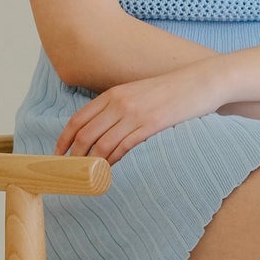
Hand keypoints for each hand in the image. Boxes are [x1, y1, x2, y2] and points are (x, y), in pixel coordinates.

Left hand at [53, 61, 225, 163]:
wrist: (202, 82)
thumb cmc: (172, 90)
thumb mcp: (138, 92)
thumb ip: (119, 107)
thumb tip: (101, 131)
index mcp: (113, 94)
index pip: (78, 119)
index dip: (64, 140)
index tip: (58, 155)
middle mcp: (119, 102)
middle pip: (85, 135)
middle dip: (74, 157)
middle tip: (70, 173)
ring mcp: (134, 114)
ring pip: (102, 144)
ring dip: (91, 164)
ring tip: (87, 177)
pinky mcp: (151, 125)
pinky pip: (123, 148)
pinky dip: (112, 162)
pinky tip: (109, 171)